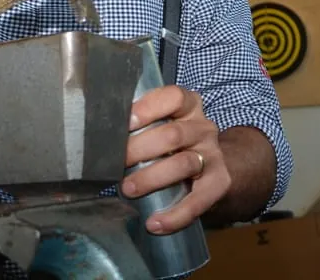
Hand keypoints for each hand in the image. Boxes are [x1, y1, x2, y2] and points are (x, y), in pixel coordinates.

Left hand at [120, 85, 227, 234]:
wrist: (213, 165)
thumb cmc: (173, 140)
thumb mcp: (162, 122)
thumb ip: (140, 121)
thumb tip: (100, 132)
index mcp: (188, 105)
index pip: (173, 97)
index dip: (149, 108)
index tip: (125, 122)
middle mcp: (203, 128)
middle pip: (173, 135)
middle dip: (140, 149)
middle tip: (115, 162)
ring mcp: (213, 155)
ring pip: (183, 164)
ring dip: (152, 178)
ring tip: (127, 189)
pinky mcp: (219, 183)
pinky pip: (198, 201)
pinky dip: (175, 215)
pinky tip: (154, 224)